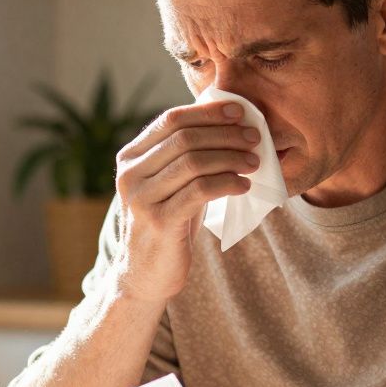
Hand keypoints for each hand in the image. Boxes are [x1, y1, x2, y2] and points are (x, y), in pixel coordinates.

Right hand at [111, 101, 259, 302]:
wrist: (145, 274)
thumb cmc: (167, 223)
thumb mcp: (169, 185)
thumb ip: (183, 156)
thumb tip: (228, 122)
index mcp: (130, 158)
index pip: (171, 120)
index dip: (208, 112)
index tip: (239, 112)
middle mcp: (130, 174)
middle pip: (184, 138)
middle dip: (225, 134)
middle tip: (255, 138)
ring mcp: (142, 198)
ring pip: (193, 162)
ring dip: (230, 158)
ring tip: (254, 162)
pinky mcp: (159, 221)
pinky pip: (200, 191)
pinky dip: (227, 183)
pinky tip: (243, 186)